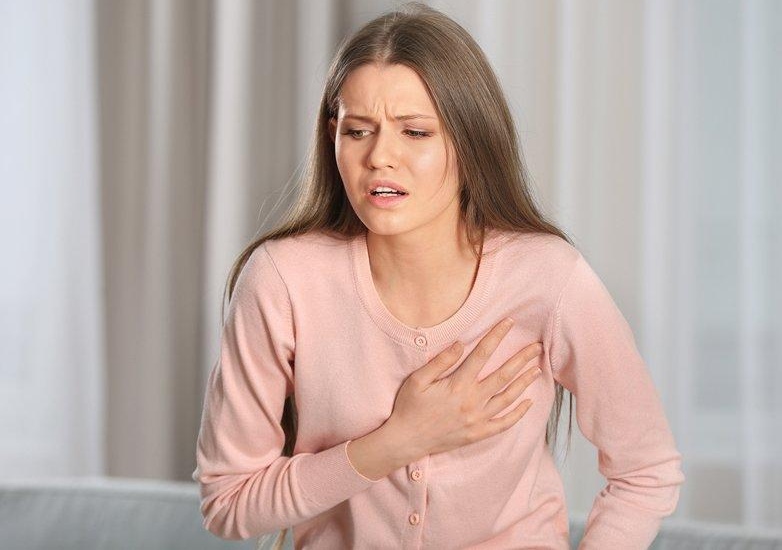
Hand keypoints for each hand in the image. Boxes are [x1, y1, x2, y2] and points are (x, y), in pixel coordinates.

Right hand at [387, 318, 542, 455]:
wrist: (406, 441)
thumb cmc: (409, 407)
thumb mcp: (418, 380)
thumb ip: (441, 362)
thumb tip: (460, 343)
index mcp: (457, 385)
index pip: (482, 354)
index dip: (497, 336)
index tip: (510, 322)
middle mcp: (472, 401)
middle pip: (503, 375)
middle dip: (521, 359)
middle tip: (537, 347)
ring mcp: (477, 419)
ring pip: (508, 398)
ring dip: (524, 382)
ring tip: (537, 369)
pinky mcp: (478, 434)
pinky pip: (504, 424)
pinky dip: (519, 414)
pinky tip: (528, 403)